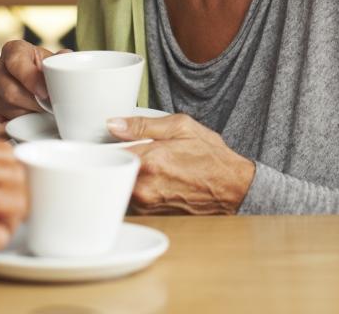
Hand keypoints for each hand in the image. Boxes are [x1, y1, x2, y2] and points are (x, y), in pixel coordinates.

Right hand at [0, 40, 62, 137]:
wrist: (39, 83)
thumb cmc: (46, 71)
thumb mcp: (54, 61)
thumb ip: (60, 59)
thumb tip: (65, 56)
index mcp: (13, 50)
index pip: (16, 62)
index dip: (30, 78)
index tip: (45, 92)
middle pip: (11, 91)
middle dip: (34, 104)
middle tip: (50, 109)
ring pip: (7, 109)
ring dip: (28, 116)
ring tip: (43, 116)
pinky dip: (4, 133)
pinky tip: (20, 132)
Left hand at [107, 114, 254, 215]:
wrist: (233, 189)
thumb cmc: (211, 157)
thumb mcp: (181, 127)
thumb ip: (143, 125)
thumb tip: (113, 124)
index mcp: (150, 160)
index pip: (109, 153)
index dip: (106, 145)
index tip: (108, 142)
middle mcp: (145, 186)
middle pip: (110, 171)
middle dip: (114, 160)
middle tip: (126, 151)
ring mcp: (147, 204)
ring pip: (119, 185)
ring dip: (124, 175)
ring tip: (144, 165)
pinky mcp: (151, 215)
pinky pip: (131, 198)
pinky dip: (135, 188)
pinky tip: (152, 180)